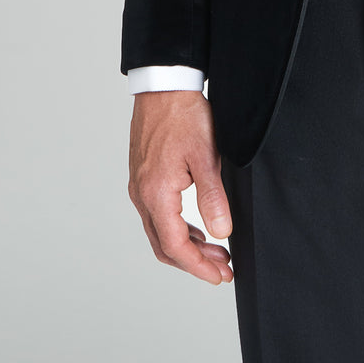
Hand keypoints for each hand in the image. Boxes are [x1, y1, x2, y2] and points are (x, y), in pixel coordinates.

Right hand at [129, 90, 233, 284]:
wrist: (164, 86)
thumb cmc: (183, 115)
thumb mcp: (206, 155)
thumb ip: (213, 197)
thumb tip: (221, 232)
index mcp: (156, 193)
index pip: (175, 246)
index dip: (198, 267)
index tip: (219, 277)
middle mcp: (142, 195)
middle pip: (165, 246)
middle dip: (195, 262)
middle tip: (223, 269)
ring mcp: (140, 187)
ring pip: (161, 232)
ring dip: (188, 246)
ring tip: (217, 252)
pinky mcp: (144, 178)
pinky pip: (158, 215)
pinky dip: (179, 229)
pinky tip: (198, 229)